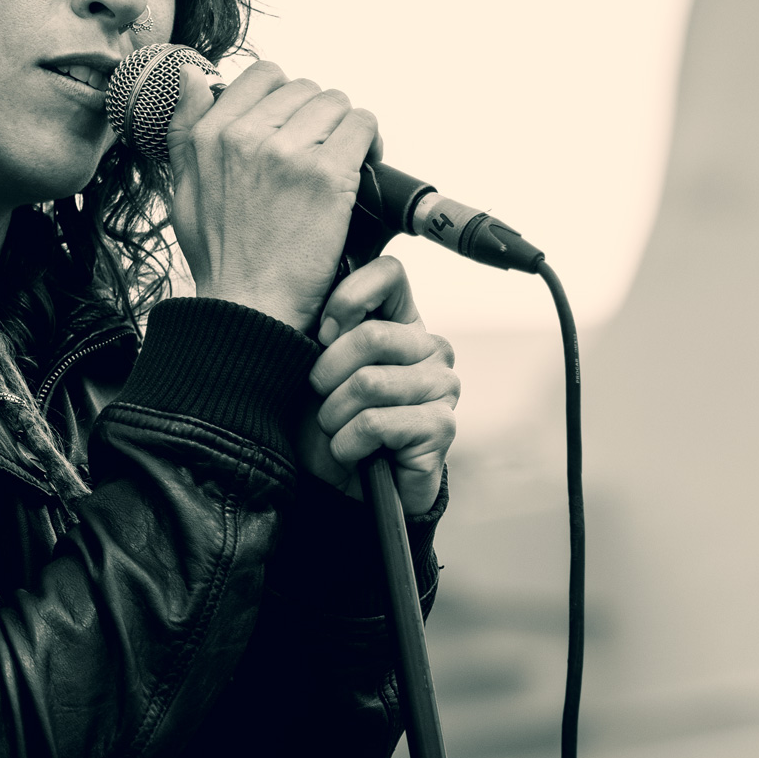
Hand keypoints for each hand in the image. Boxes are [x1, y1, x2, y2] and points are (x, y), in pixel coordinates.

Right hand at [165, 60, 379, 332]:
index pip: (263, 76)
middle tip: (319, 152)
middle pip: (305, 89)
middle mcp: (247, 135)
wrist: (250, 307)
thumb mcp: (183, 188)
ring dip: (344, 128)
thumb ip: (185, 127)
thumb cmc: (223, 258)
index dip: (284, 98)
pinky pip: (362, 126)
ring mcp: (289, 153)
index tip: (292, 126)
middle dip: (316, 117)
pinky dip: (369, 142)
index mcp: (211, 135)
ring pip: (337, 103)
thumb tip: (191, 74)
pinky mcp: (327, 174)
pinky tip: (361, 167)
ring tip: (341, 160)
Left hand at [296, 255, 457, 514]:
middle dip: (327, 374)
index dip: (346, 298)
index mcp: (401, 319)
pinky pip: (377, 423)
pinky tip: (349, 452)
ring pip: (369, 383)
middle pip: (371, 335)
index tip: (320, 334)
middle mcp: (430, 346)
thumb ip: (325, 327)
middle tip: (320, 398)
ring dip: (333, 415)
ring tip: (334, 429)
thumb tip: (326, 321)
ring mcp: (443, 385)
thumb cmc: (327, 417)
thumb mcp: (314, 365)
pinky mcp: (442, 426)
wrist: (343, 485)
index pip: (388, 272)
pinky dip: (347, 442)